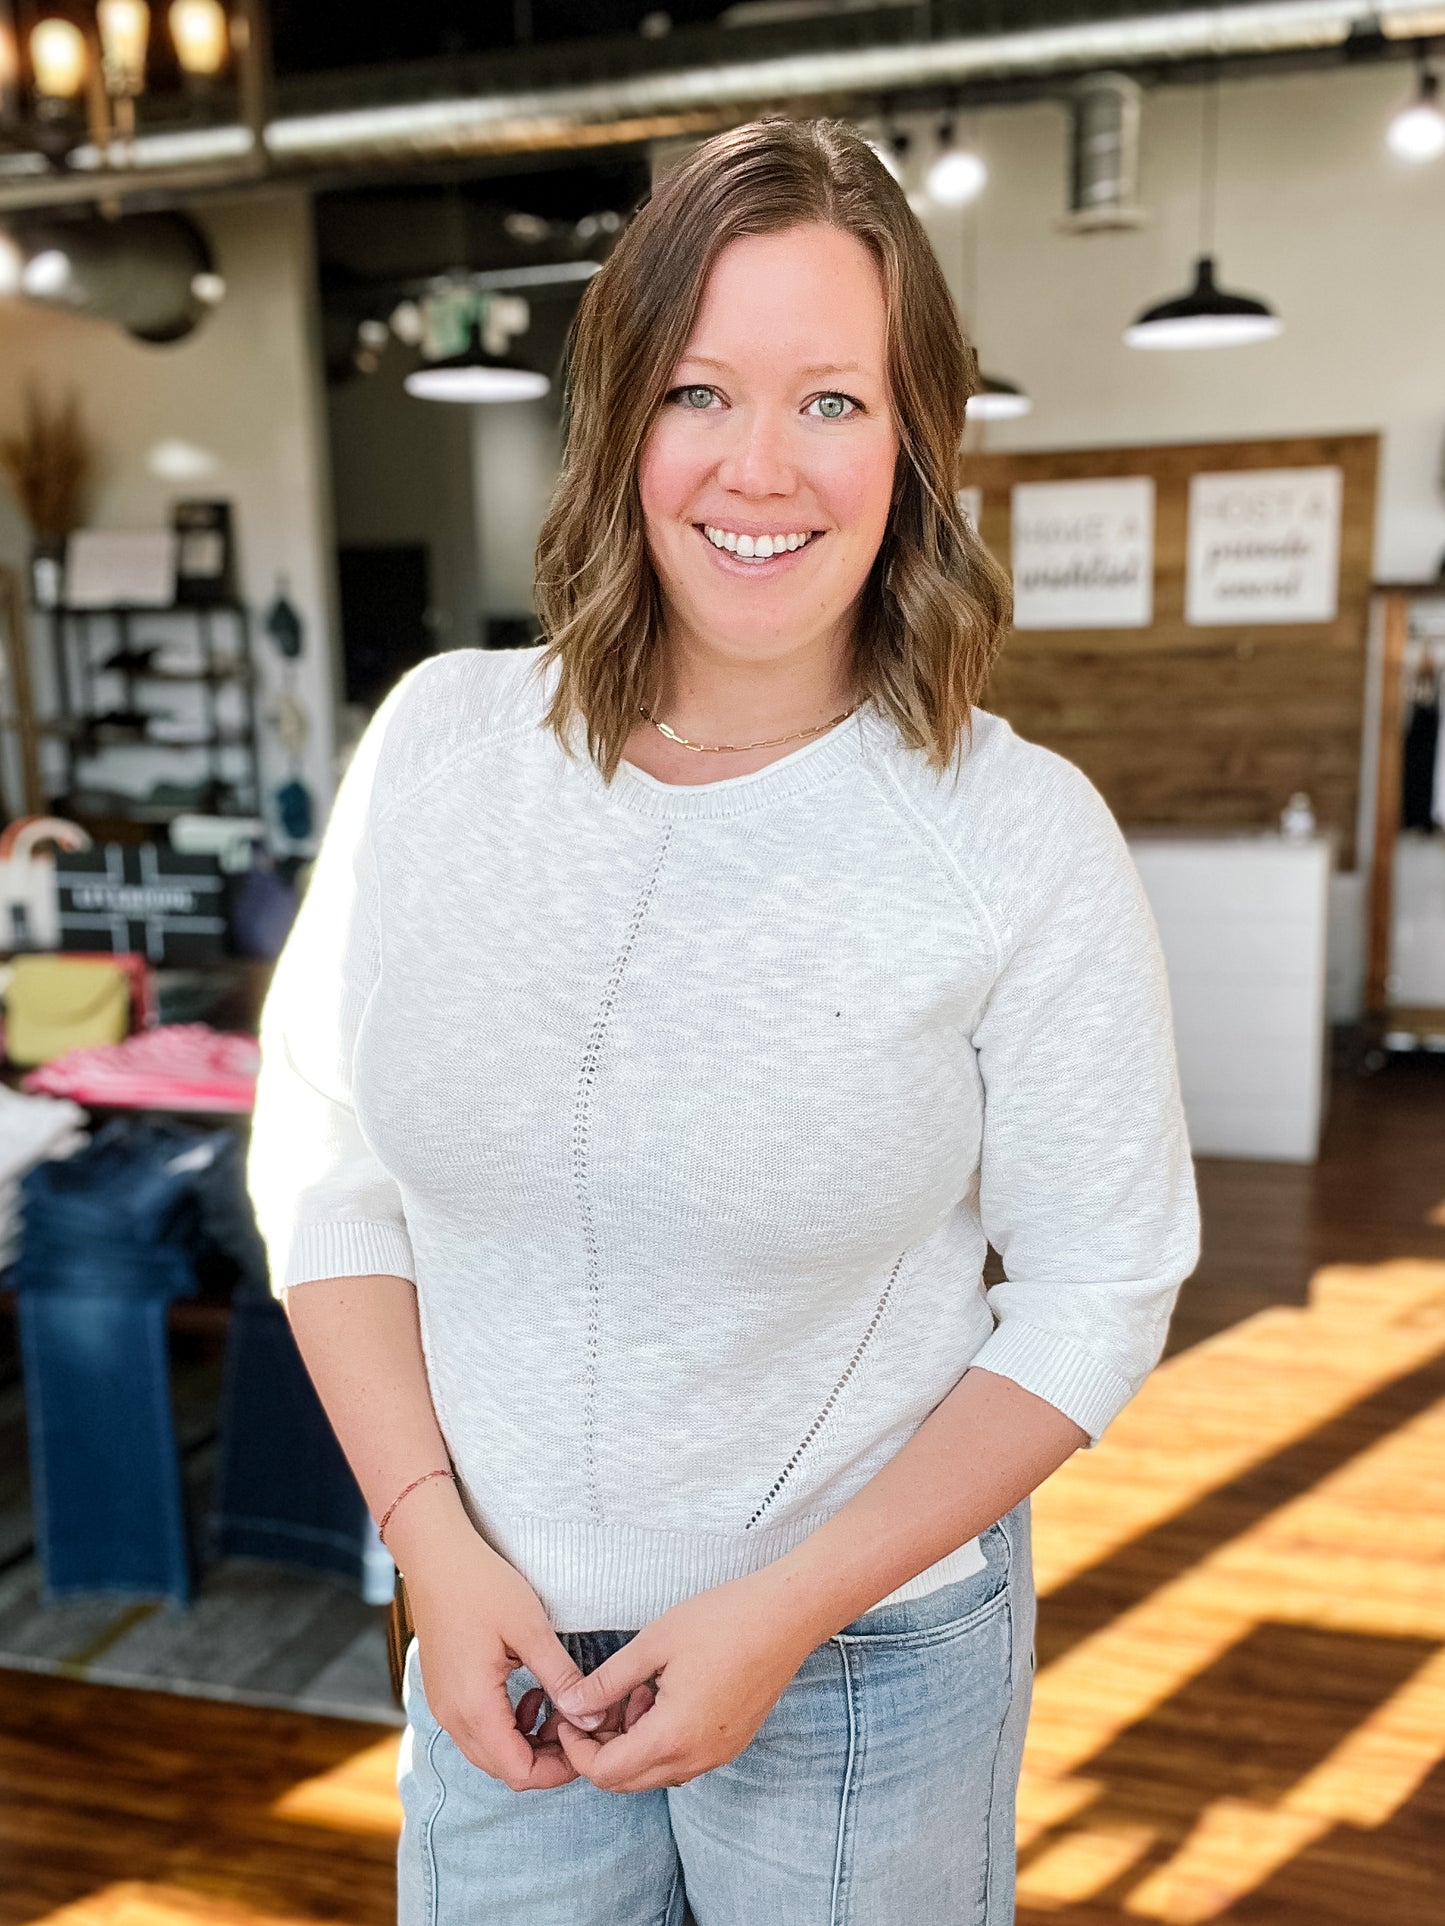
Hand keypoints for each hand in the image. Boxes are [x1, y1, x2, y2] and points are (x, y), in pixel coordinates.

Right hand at [402, 1523, 610, 1793]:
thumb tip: (591, 1718)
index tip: (585, 1738)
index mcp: (474, 1707)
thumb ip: (561, 1678)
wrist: (435, 1558)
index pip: (520, 1772)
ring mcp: (444, 1707)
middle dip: (546, 1756)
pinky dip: (508, 1726)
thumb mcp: (531, 1629)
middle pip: (505, 1769)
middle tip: (578, 1720)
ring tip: (557, 1705)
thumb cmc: (481, 1585)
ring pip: (491, 1752)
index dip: (558, 1769)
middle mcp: (453, 1717)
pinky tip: (530, 1693)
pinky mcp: (444, 1694)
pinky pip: (478, 1731)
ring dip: (528, 1741)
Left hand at [549, 1572, 816, 1792]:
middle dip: (601, 1749)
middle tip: (594, 1704)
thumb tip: (573, 1708)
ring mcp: (718, 1754)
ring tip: (631, 1692)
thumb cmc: (722, 1621)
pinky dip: (660, 1740)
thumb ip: (607, 1682)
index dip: (577, 1750)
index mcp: (672, 1737)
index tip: (569, 1716)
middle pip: (628, 1780)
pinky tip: (661, 1696)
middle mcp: (696, 1758)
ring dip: (631, 1744)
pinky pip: (683, 1758)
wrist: (786, 1615)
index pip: (606, 1772)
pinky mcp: (732, 1742)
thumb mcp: (653, 1644)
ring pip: (656, 1771)